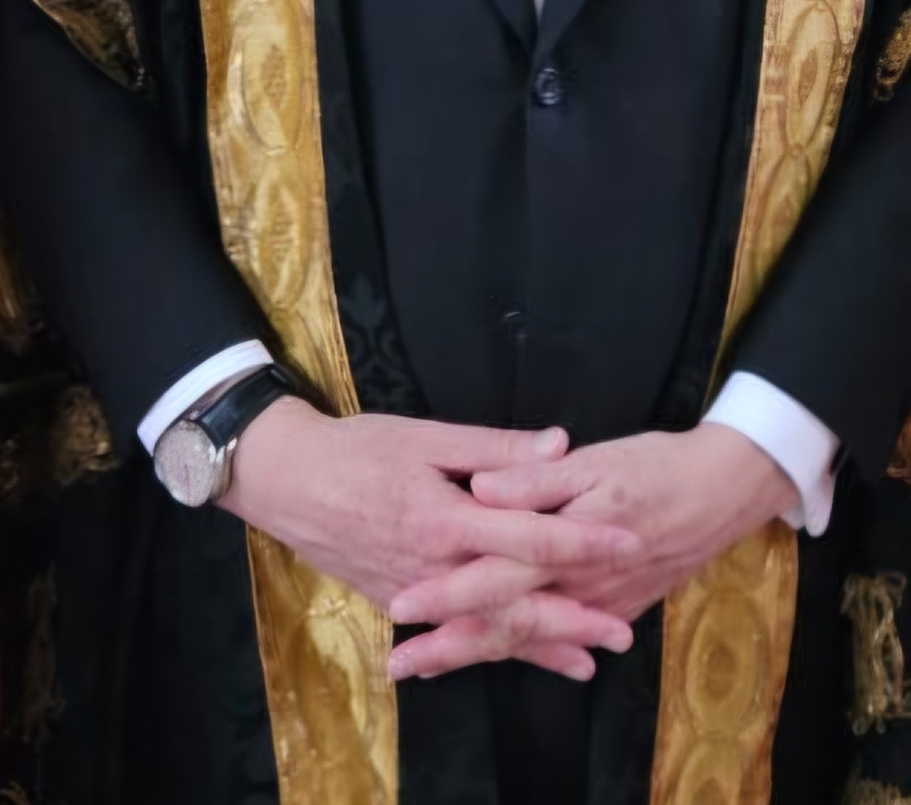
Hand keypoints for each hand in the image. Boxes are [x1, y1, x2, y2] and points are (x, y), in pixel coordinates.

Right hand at [220, 399, 639, 680]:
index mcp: (447, 517)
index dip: (582, 540)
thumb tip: (559, 445)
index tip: (628, 542)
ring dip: (539, 646)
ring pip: (487, 627)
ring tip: (587, 661)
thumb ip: (493, 448)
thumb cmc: (356, 449)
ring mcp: (416, 592)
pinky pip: (453, 632)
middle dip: (574, 617)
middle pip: (517, 599)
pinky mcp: (396, 603)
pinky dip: (490, 648)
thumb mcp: (423, 436)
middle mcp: (436, 566)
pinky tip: (517, 656)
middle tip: (624, 631)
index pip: (530, 534)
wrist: (286, 480)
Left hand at [387, 424, 795, 679]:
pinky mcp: (615, 606)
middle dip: (450, 644)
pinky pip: (560, 635)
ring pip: (528, 635)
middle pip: (504, 621)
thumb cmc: (657, 466)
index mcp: (567, 544)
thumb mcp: (596, 463)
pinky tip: (496, 655)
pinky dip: (526, 649)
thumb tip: (481, 489)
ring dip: (478, 652)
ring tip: (427, 664)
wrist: (728, 491)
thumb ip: (535, 479)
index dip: (447, 593)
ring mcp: (600, 603)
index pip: (495, 576)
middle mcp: (581, 586)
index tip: (400, 605)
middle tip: (399, 663)